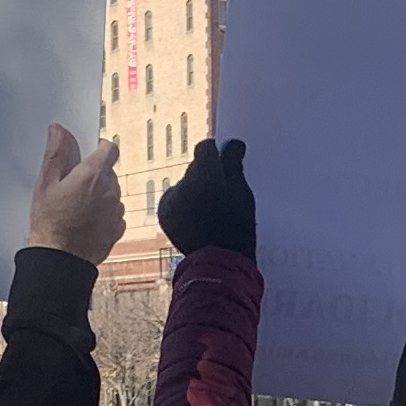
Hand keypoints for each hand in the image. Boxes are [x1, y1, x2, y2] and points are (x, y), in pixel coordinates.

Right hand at [27, 125, 125, 261]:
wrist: (60, 261)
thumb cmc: (50, 224)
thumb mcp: (45, 183)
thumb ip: (56, 153)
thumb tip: (59, 130)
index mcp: (93, 175)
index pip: (109, 148)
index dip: (99, 147)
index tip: (87, 153)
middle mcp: (110, 191)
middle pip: (108, 172)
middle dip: (94, 174)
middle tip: (71, 186)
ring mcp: (116, 211)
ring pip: (112, 193)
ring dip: (99, 194)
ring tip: (76, 207)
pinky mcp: (118, 229)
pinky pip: (114, 213)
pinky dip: (103, 213)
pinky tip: (85, 221)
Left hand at [158, 135, 255, 260]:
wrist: (218, 261)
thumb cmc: (237, 227)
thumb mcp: (242, 193)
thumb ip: (233, 164)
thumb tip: (232, 143)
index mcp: (204, 175)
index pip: (205, 148)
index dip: (217, 153)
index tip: (226, 161)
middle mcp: (182, 183)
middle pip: (194, 167)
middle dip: (206, 174)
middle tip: (221, 192)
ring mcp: (170, 199)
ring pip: (184, 184)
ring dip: (195, 190)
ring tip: (210, 210)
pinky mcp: (163, 213)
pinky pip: (174, 199)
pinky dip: (184, 204)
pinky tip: (197, 218)